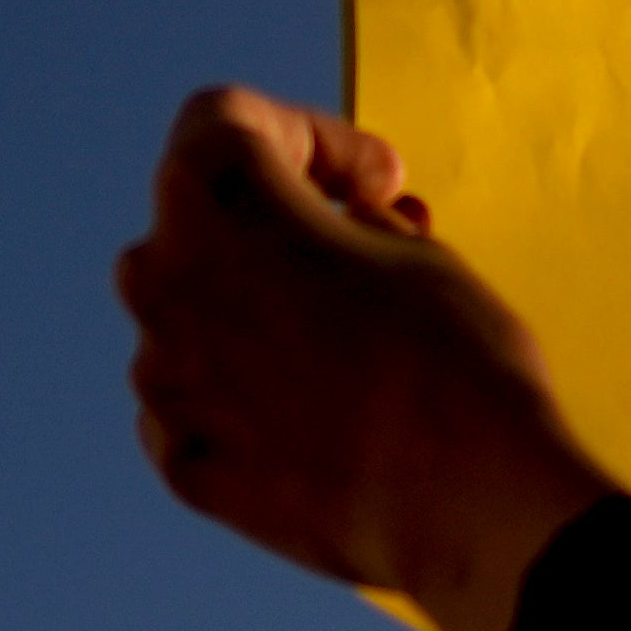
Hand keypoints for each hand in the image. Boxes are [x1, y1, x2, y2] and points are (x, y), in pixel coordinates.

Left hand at [114, 86, 613, 630]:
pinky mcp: (183, 463)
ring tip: (339, 351)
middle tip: (359, 257)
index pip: (225, 121)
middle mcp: (163, 281)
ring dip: (252, 319)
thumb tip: (344, 231)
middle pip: (198, 224)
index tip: (375, 183)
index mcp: (216, 201)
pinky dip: (243, 404)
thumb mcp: (420, 255)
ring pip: (191, 321)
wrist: (467, 509)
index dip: (310, 137)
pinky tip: (313, 422)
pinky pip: (194, 412)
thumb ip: (356, 225)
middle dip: (273, 231)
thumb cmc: (453, 365)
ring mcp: (164, 380)